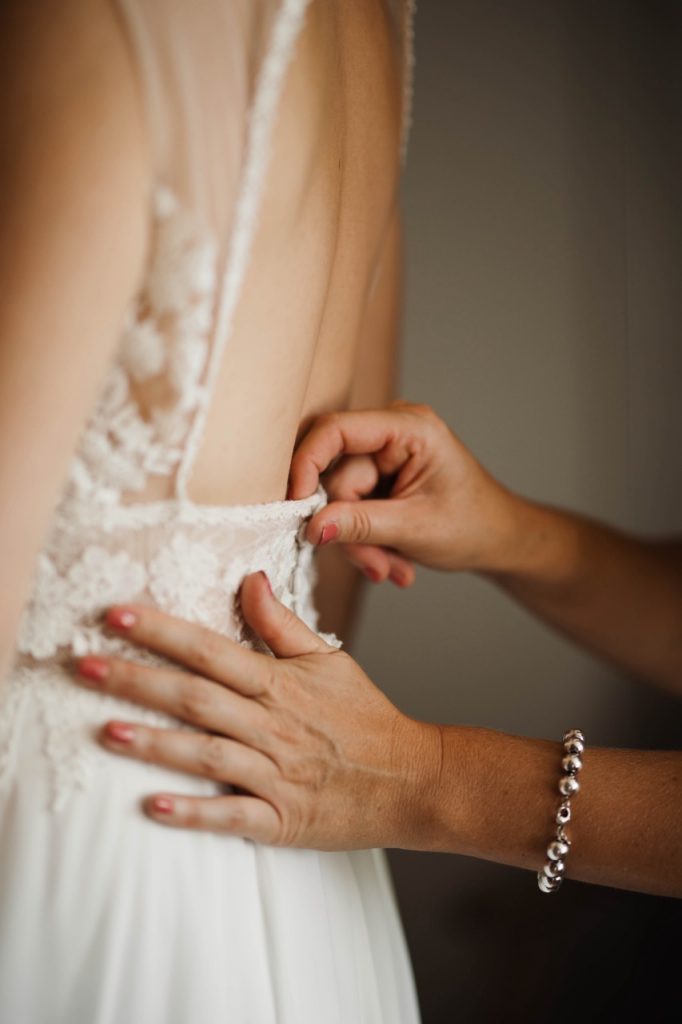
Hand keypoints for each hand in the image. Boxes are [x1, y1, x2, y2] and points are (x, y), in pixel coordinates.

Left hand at [74, 572, 438, 849]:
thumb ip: (282, 624)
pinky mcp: (281, 819)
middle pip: (195, 697)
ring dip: (154, 743)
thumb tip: (248, 578)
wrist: (412, 778)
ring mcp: (275, 774)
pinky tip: (152, 806)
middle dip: (136, 680)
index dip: (162, 631)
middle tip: (83, 666)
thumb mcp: (328, 661)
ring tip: (105, 731)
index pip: (211, 650)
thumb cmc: (366, 718)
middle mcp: (272, 725)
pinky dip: (193, 812)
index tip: (116, 615)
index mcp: (279, 684)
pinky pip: (232, 815)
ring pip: (206, 753)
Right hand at [289, 401, 523, 579]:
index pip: (336, 430)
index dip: (307, 463)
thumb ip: (360, 525)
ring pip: (340, 501)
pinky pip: (350, 509)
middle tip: (376, 565)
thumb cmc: (473, 525)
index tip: (295, 506)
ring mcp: (382, 455)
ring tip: (393, 568)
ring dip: (361, 543)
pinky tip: (393, 560)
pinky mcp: (377, 478)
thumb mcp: (415, 528)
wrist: (499, 539)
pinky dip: (366, 541)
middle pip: (336, 476)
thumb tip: (312, 527)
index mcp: (409, 427)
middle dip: (350, 528)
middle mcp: (391, 432)